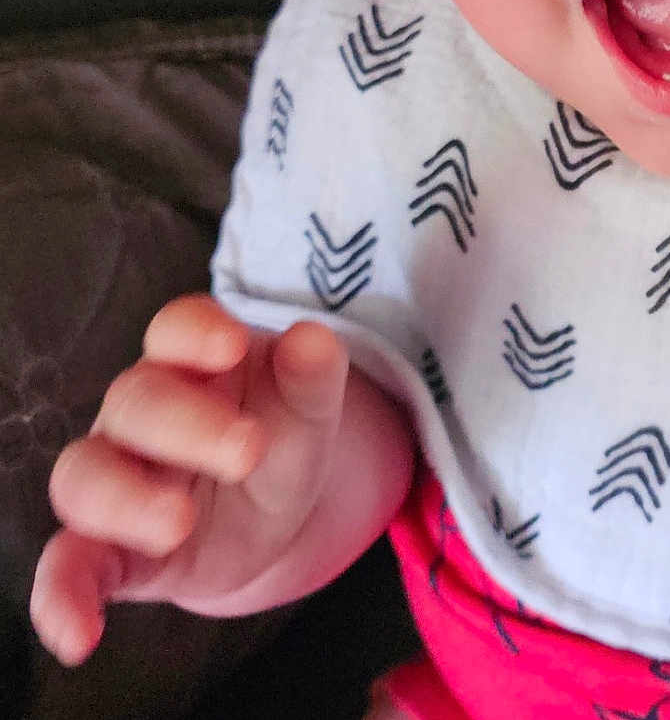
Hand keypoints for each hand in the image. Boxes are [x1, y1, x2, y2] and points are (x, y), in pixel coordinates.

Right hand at [31, 294, 349, 665]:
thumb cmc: (280, 434)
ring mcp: (117, 477)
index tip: (232, 344)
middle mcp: (140, 413)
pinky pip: (66, 567)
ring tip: (180, 522)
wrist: (272, 511)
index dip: (195, 331)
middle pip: (136, 401)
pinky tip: (79, 634)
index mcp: (192, 361)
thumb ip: (312, 372)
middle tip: (249, 449)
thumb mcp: (310, 406)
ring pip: (86, 476)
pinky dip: (61, 599)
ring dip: (126, 500)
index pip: (174, 328)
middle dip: (188, 423)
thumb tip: (313, 337)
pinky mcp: (108, 549)